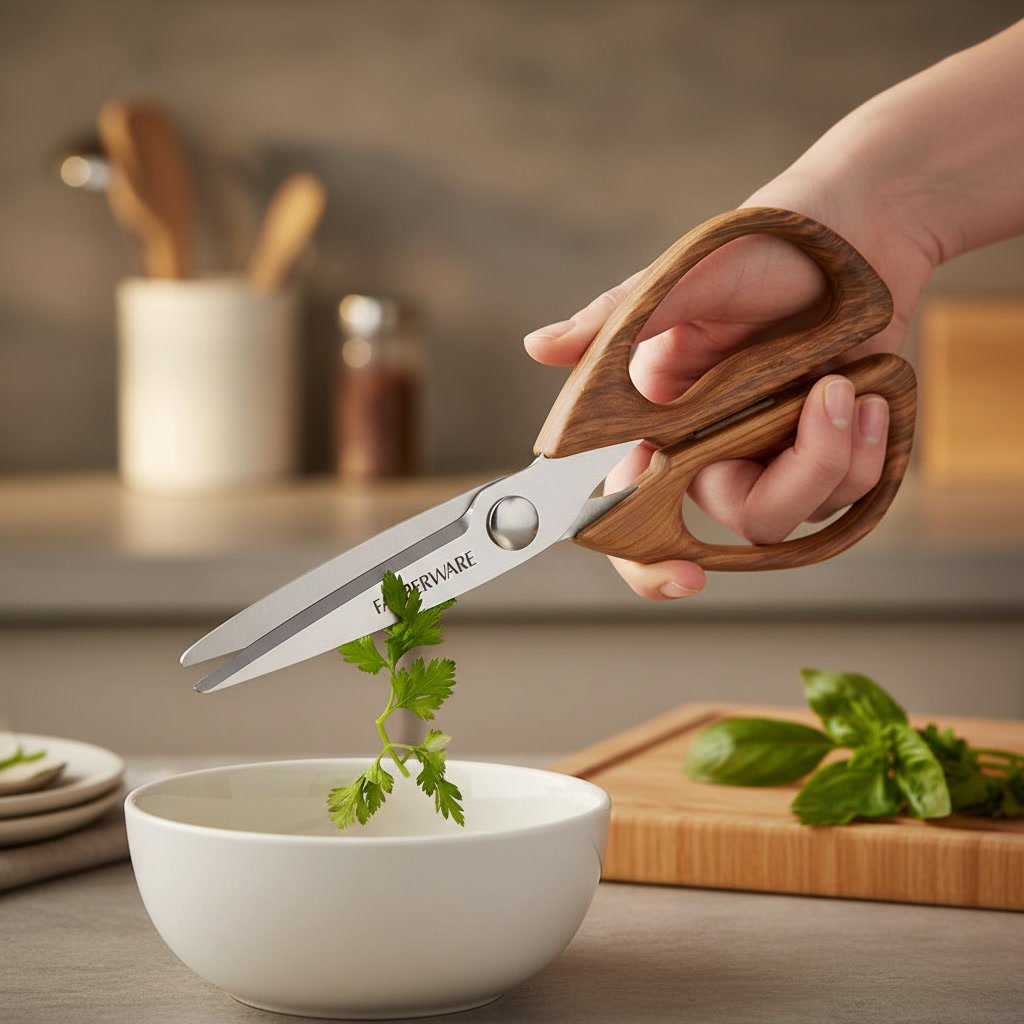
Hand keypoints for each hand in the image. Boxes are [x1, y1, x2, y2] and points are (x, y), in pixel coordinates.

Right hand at [524, 179, 934, 599]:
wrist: (857, 236)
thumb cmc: (761, 249)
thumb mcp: (687, 280)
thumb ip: (616, 320)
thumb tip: (538, 346)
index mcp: (658, 416)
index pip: (625, 504)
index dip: (641, 557)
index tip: (682, 575)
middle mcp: (707, 448)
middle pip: (728, 523)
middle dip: (785, 487)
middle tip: (803, 434)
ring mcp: (768, 456)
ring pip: (792, 513)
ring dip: (829, 454)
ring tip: (845, 383)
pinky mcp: (827, 457)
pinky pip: (846, 495)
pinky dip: (867, 451)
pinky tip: (872, 395)